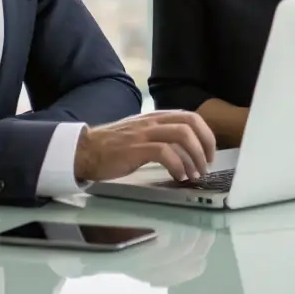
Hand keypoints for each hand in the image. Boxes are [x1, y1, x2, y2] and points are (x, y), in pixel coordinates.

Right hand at [73, 111, 216, 182]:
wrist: (85, 150)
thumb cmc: (113, 146)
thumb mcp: (140, 134)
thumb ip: (160, 135)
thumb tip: (184, 150)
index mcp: (156, 117)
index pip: (190, 116)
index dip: (205, 134)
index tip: (209, 153)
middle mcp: (153, 121)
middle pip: (190, 122)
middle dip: (205, 143)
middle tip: (207, 164)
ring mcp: (145, 133)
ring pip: (182, 135)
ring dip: (194, 156)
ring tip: (196, 174)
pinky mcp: (136, 148)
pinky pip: (165, 153)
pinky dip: (178, 166)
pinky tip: (179, 176)